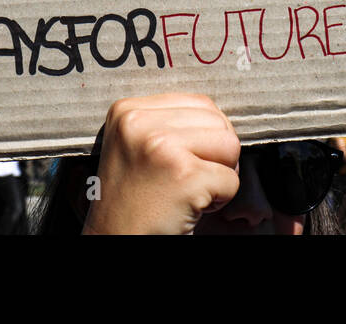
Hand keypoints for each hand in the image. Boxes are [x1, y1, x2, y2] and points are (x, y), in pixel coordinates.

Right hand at [82, 94, 240, 234]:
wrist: (114, 242)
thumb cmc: (133, 200)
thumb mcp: (135, 145)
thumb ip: (168, 122)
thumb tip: (220, 117)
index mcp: (128, 110)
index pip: (200, 103)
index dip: (205, 136)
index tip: (182, 162)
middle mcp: (140, 123)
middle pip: (218, 122)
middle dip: (216, 154)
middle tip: (189, 181)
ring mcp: (162, 147)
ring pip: (230, 146)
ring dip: (221, 174)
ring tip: (191, 190)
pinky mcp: (184, 176)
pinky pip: (231, 181)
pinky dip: (220, 200)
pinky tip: (190, 208)